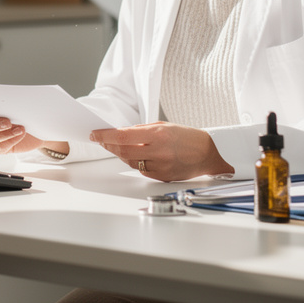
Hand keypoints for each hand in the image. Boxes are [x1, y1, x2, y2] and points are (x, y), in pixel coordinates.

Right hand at [0, 105, 61, 155]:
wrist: (35, 128)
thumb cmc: (24, 113)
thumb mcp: (18, 105)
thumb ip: (10, 103)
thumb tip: (14, 99)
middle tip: (8, 122)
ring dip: (6, 133)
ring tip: (20, 129)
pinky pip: (1, 146)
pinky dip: (12, 140)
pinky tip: (20, 135)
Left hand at [88, 121, 232, 181]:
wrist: (208, 154)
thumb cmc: (187, 137)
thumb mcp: (164, 126)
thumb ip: (141, 129)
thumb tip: (120, 132)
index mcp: (158, 135)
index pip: (123, 136)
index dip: (105, 136)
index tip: (95, 134)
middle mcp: (158, 151)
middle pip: (123, 150)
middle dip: (108, 144)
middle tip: (100, 139)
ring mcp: (160, 166)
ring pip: (130, 161)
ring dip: (120, 153)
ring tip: (115, 145)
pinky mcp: (161, 176)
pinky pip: (141, 170)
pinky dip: (134, 162)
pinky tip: (134, 155)